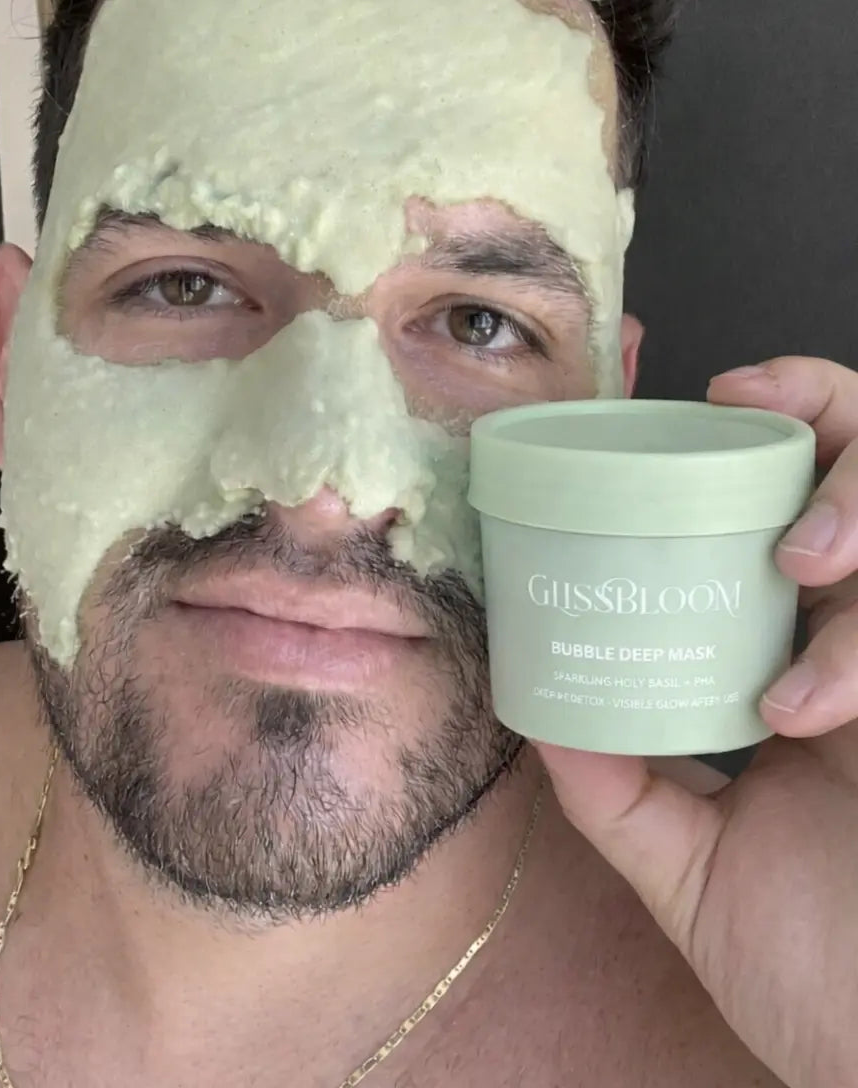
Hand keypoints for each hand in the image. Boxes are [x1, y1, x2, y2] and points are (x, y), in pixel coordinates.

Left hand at [533, 357, 857, 1087]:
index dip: (784, 427)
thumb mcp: (696, 875)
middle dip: (836, 423)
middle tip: (761, 417)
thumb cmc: (818, 980)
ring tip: (799, 560)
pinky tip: (811, 705)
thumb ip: (625, 796)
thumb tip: (541, 718)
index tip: (711, 389)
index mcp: (819, 671)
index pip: (810, 511)